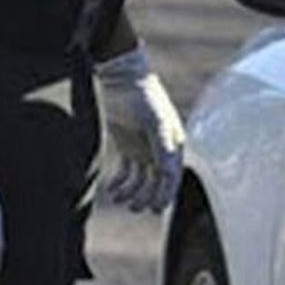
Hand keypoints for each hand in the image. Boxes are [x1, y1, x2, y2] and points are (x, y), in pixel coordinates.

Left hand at [95, 43, 183, 212]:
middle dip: (147, 198)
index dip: (166, 194)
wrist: (122, 76)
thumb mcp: (156, 121)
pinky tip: (112, 189)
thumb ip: (163, 147)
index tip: (156, 208)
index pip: (171, 177)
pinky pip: (126, 172)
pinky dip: (120, 183)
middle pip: (156, 183)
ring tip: (118, 197)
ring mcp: (143, 149)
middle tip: (134, 207)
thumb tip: (169, 174)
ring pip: (140, 181)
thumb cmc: (143, 96)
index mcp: (173, 144)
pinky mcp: (127, 147)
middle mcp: (160, 150)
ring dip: (131, 193)